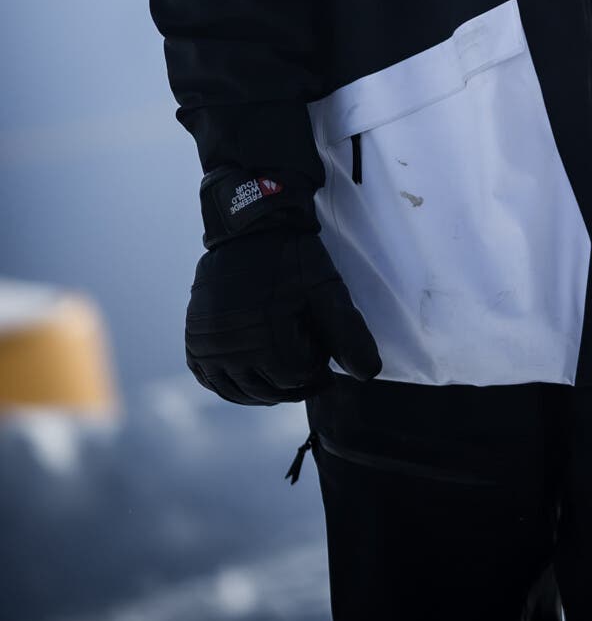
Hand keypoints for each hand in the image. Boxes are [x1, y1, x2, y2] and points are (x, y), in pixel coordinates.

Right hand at [185, 230, 381, 404]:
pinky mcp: (194, 340)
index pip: (298, 379)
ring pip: (240, 392)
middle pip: (270, 390)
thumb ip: (349, 333)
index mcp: (264, 340)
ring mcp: (207, 347)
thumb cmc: (292, 258)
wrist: (250, 228)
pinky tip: (250, 372)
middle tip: (307, 353)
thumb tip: (367, 374)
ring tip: (284, 368)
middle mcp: (230, 350)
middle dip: (294, 378)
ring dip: (265, 389)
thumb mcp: (327, 290)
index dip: (316, 364)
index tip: (321, 343)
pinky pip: (211, 380)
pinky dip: (231, 384)